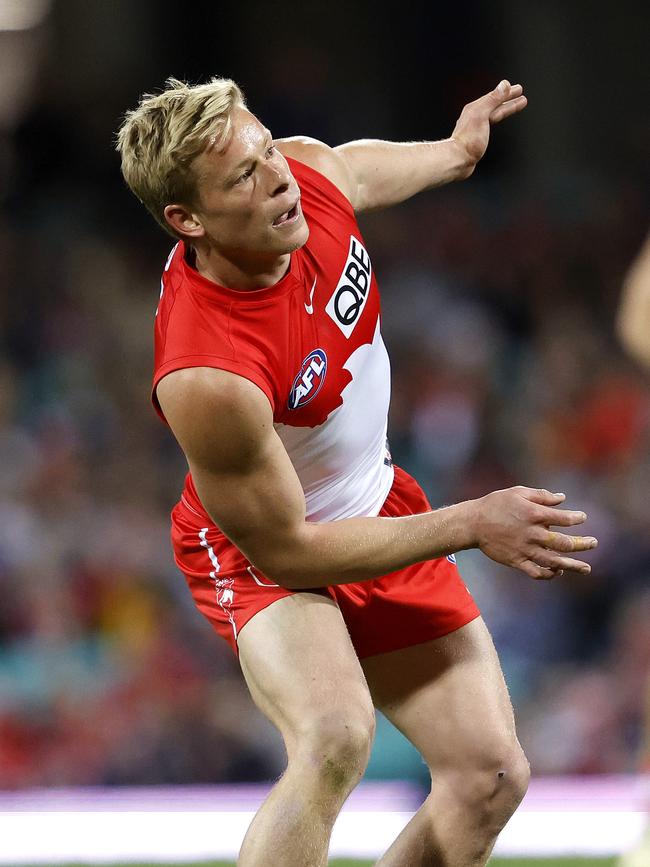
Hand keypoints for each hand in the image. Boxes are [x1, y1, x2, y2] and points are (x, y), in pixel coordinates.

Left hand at [451, 80, 526, 172]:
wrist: (457, 160)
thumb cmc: (468, 141)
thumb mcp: (482, 115)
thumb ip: (493, 99)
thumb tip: (504, 85)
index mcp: (475, 109)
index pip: (495, 97)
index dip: (508, 93)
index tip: (518, 89)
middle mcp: (474, 116)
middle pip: (496, 104)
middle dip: (508, 99)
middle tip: (520, 94)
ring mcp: (475, 126)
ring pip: (494, 113)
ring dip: (506, 108)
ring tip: (516, 105)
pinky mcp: (476, 137)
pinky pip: (490, 122)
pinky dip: (497, 118)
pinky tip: (497, 120)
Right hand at [468, 487, 597, 579]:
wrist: (473, 523)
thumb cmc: (496, 504)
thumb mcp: (518, 492)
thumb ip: (542, 495)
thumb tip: (562, 498)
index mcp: (533, 514)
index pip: (563, 518)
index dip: (576, 518)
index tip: (582, 518)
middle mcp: (532, 533)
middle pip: (564, 543)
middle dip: (582, 544)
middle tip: (594, 543)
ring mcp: (525, 549)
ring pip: (554, 561)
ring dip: (573, 565)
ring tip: (586, 568)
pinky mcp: (517, 561)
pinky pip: (537, 572)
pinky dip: (550, 574)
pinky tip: (558, 571)